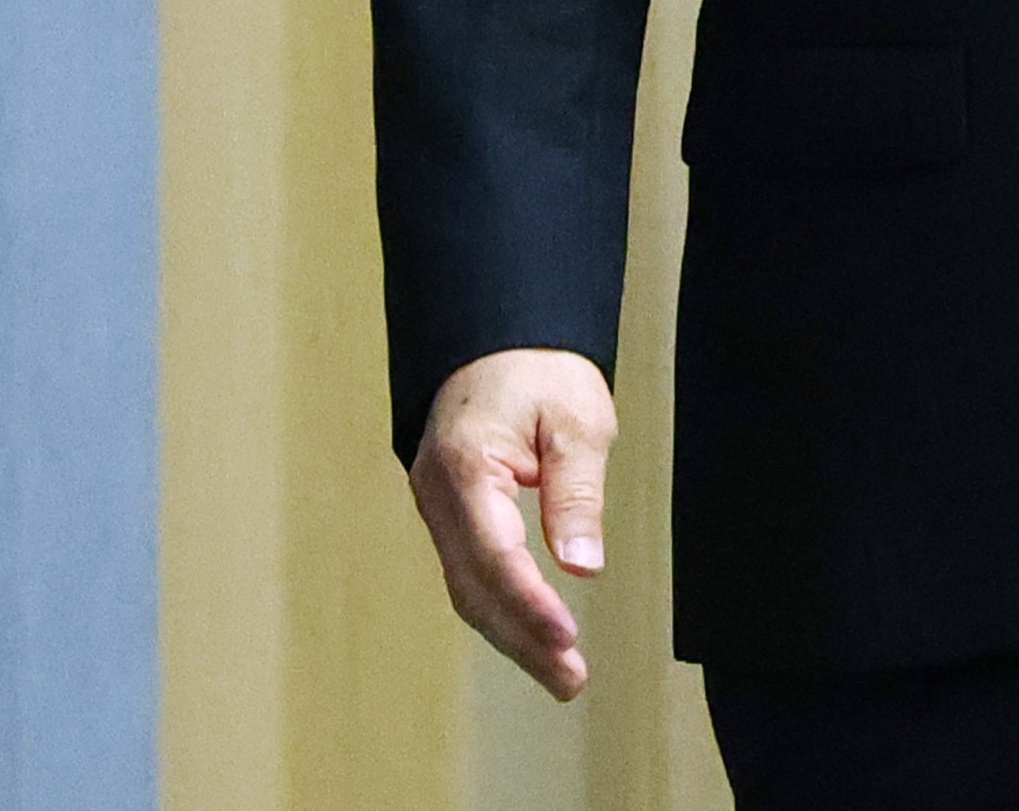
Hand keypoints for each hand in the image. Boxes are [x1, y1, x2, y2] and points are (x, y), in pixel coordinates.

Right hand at [409, 347, 617, 698]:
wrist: (497, 339)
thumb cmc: (537, 369)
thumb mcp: (576, 418)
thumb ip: (577, 492)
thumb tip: (582, 565)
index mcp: (465, 464)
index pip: (495, 551)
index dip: (529, 601)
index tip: (567, 636)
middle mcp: (437, 493)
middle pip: (474, 586)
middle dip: (522, 639)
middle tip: (571, 680)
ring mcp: (436, 507)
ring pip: (467, 589)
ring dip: (512, 636)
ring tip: (562, 675)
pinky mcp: (449, 516)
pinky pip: (469, 574)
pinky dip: (501, 610)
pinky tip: (533, 638)